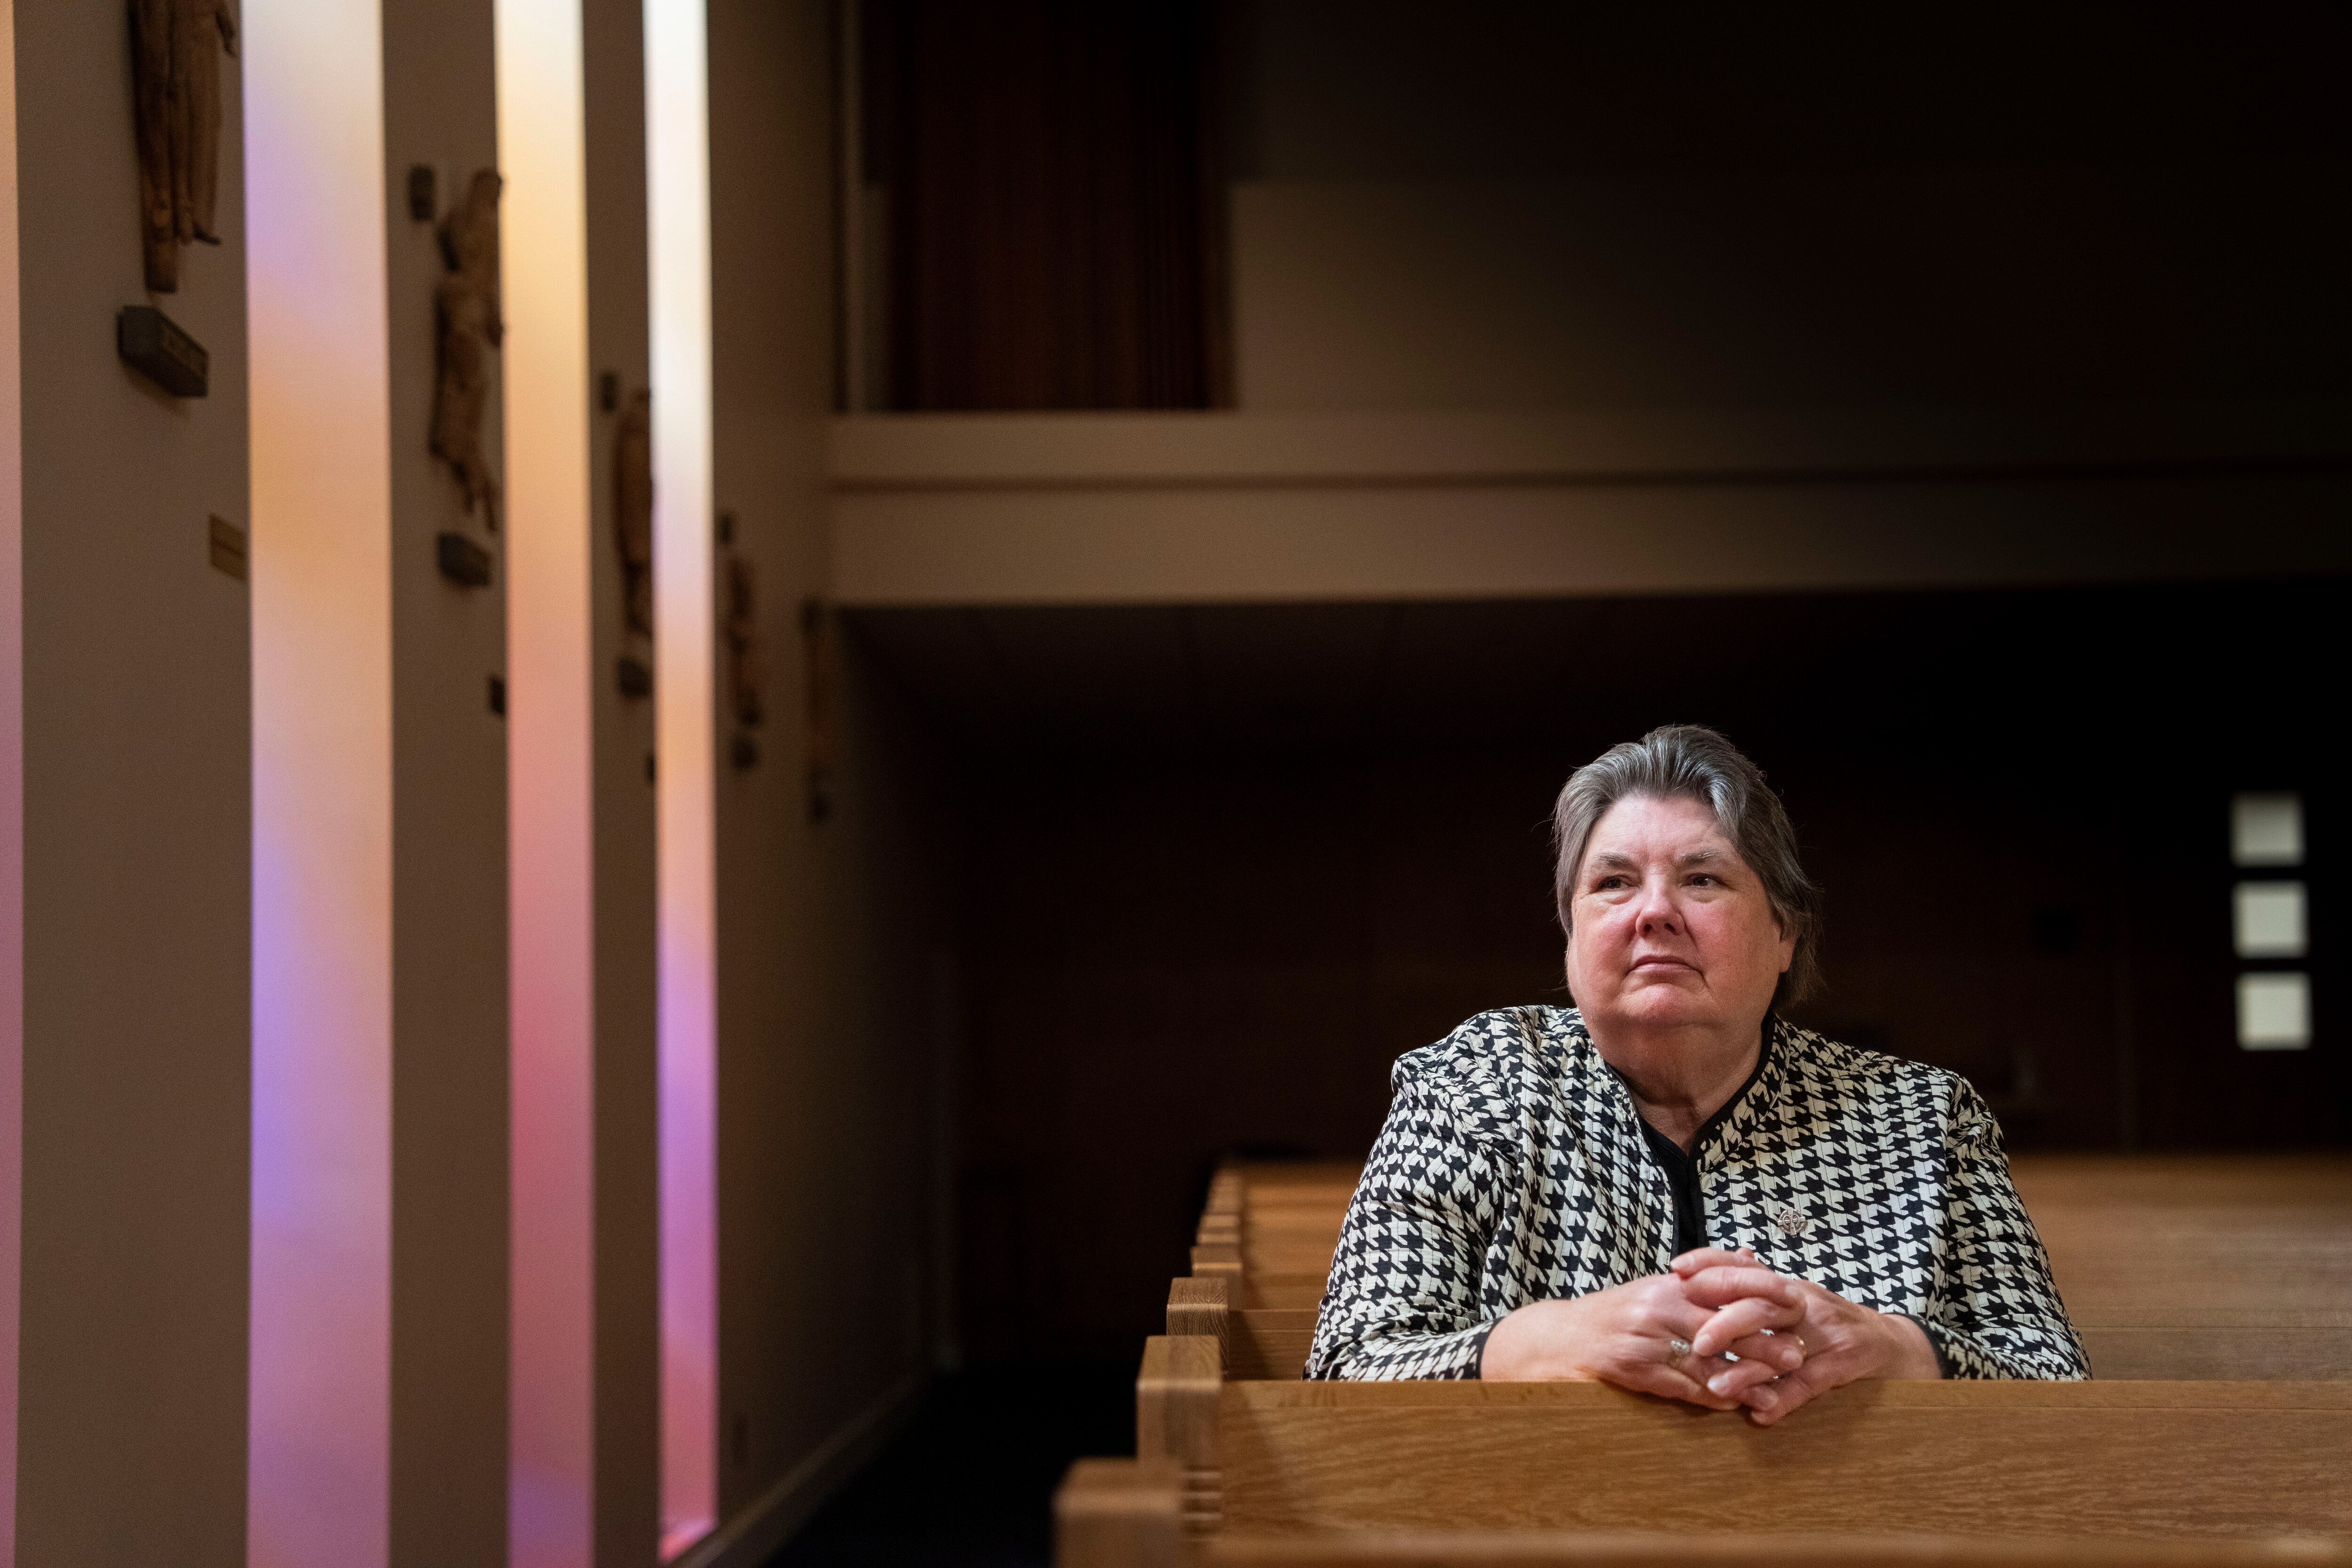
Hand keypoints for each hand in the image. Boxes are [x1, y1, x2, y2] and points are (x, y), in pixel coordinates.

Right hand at [1480, 1265, 1807, 1408]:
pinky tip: (1733, 1407)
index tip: (1796, 1305)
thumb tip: (1752, 1254)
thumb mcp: (1655, 1286)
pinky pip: (1680, 1387)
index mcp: (1667, 1284)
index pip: (1723, 1284)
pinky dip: (1710, 1398)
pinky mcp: (1633, 1370)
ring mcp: (1645, 1339)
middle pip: (1721, 1324)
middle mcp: (1657, 1306)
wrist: (1558, 1339)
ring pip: (1705, 1360)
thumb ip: (1704, 1275)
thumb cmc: (1613, 1314)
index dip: (1762, 1296)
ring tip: (1776, 1389)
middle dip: (1762, 1341)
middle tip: (1798, 1354)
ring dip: (1743, 1378)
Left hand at [1673, 1247, 1943, 1424]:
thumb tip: (1710, 1271)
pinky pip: (1810, 1382)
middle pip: (1760, 1305)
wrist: (1891, 1343)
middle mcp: (1803, 1303)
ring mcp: (1826, 1333)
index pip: (1744, 1266)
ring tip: (1718, 1387)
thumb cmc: (1829, 1323)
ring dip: (1749, 1369)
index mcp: (1785, 1286)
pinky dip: (1785, 1399)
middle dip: (1726, 1322)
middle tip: (1698, 1342)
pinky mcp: (1845, 1363)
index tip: (1676, 1270)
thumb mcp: (1793, 1300)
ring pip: (1782, 1347)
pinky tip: (1762, 1415)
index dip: (1709, 1264)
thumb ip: (1756, 1289)